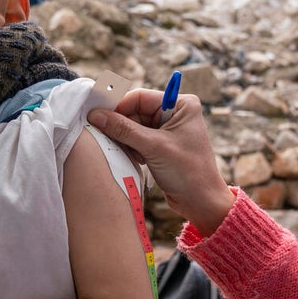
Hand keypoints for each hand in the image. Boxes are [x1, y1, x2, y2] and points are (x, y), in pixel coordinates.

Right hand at [87, 90, 234, 234]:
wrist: (201, 202)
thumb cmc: (188, 172)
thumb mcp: (154, 147)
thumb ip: (124, 129)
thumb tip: (96, 115)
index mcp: (181, 104)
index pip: (140, 97)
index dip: (118, 106)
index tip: (98, 116)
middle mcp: (174, 113)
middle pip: (135, 111)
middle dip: (122, 126)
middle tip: (110, 139)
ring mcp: (167, 129)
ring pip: (133, 126)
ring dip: (126, 139)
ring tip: (132, 154)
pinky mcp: (160, 145)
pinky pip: (136, 139)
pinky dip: (131, 148)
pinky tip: (137, 160)